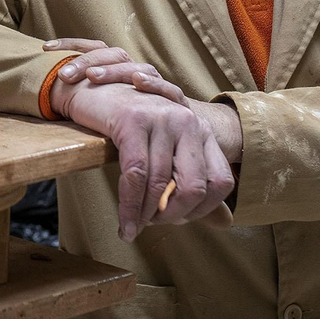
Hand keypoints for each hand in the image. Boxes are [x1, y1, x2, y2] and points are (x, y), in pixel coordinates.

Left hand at [44, 38, 185, 108]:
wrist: (182, 132)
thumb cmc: (137, 117)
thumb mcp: (109, 105)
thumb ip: (88, 99)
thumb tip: (48, 97)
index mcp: (118, 67)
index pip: (94, 48)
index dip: (70, 45)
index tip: (46, 47)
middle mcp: (137, 69)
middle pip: (111, 55)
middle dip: (86, 62)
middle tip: (64, 75)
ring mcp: (156, 82)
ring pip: (135, 68)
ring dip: (113, 71)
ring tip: (93, 77)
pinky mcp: (175, 100)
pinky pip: (166, 88)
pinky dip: (153, 84)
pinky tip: (139, 82)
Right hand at [61, 80, 235, 240]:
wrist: (94, 92)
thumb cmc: (131, 127)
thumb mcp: (167, 148)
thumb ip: (192, 181)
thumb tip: (225, 223)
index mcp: (202, 130)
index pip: (221, 181)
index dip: (203, 209)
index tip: (179, 219)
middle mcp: (188, 122)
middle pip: (195, 186)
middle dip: (174, 215)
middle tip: (154, 223)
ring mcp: (162, 118)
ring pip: (161, 184)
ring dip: (145, 215)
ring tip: (134, 226)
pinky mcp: (133, 120)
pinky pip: (135, 175)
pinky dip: (130, 206)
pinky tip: (125, 222)